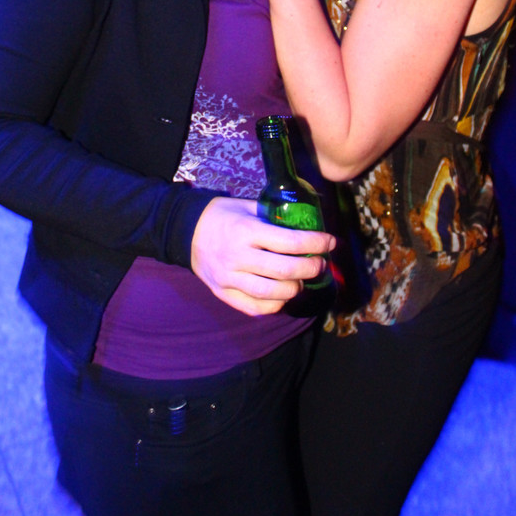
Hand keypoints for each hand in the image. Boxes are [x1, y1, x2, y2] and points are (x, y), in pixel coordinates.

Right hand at [191, 196, 335, 315]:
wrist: (185, 232)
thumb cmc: (222, 216)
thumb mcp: (247, 207)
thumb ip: (273, 217)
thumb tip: (308, 224)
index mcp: (246, 231)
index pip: (290, 241)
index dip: (316, 243)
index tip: (330, 242)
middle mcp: (238, 257)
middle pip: (286, 270)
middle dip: (311, 268)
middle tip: (320, 263)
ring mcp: (229, 278)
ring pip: (273, 294)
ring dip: (295, 288)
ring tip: (301, 280)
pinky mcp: (223, 294)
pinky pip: (255, 308)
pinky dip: (275, 305)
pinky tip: (282, 295)